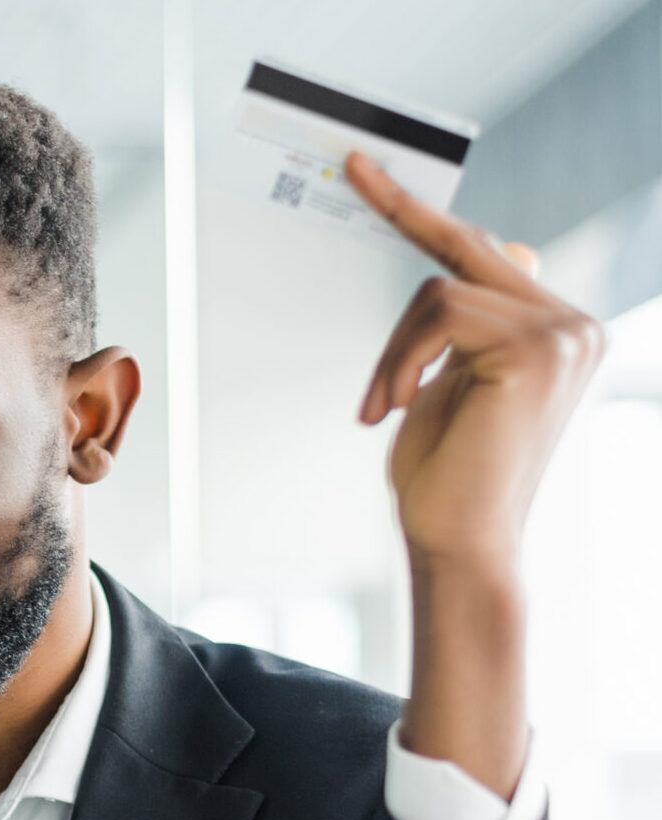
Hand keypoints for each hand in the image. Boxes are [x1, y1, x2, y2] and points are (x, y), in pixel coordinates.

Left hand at [346, 152, 605, 798]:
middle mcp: (574, 322)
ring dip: (392, 352)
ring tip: (381, 409)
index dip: (427, 211)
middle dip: (406, 212)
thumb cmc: (445, 481)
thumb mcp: (449, 386)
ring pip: (441, 289)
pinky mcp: (536, 347)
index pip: (489, 253)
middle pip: (468, 251)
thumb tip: (501, 248)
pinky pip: (438, 313)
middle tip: (352, 166)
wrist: (459, 546)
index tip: (370, 169)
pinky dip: (400, 360)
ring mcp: (564, 332)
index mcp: (556, 330)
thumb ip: (468, 324)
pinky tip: (393, 410)